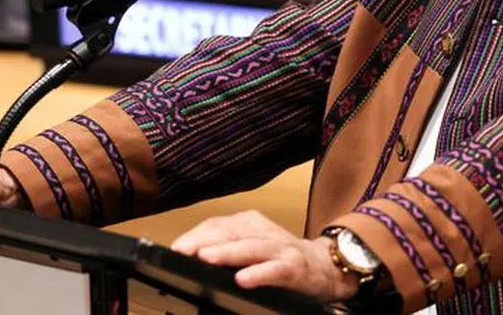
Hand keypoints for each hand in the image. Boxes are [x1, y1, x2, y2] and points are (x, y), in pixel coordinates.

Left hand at [171, 210, 359, 302]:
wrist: (327, 266)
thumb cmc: (283, 258)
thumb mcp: (253, 245)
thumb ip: (228, 246)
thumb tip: (190, 255)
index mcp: (250, 224)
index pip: (218, 224)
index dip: (196, 235)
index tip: (175, 247)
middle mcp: (264, 232)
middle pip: (231, 232)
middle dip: (205, 241)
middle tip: (182, 250)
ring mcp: (280, 249)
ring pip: (251, 247)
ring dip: (228, 252)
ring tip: (206, 258)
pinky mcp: (295, 268)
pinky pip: (275, 270)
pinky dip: (259, 274)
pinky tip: (243, 280)